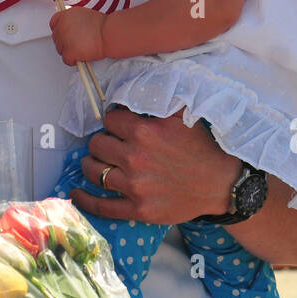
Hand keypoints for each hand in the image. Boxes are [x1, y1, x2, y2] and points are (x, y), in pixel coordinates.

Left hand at [49, 6, 106, 64]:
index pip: (54, 23)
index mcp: (65, 15)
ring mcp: (64, 39)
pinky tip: (82, 57)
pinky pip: (66, 60)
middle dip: (65, 42)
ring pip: (60, 50)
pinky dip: (73, 61)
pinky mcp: (69, 51)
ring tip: (82, 49)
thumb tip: (70, 28)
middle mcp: (62, 25)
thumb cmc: (102, 25)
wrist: (109, 33)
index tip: (66, 34)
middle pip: (56, 38)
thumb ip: (73, 20)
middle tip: (77, 44)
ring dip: (69, 51)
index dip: (60, 30)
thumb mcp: (83, 15)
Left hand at [69, 108, 241, 224]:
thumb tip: (133, 88)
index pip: (109, 120)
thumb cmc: (201, 147)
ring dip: (91, 165)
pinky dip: (84, 199)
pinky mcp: (138, 209)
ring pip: (93, 171)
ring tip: (95, 163)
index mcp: (144, 131)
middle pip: (97, 144)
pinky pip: (102, 206)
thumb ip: (156, 100)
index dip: (113, 122)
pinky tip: (75, 193)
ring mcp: (135, 186)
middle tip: (109, 145)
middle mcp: (135, 157)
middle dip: (101, 142)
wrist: (221, 183)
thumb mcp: (181, 114)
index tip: (118, 127)